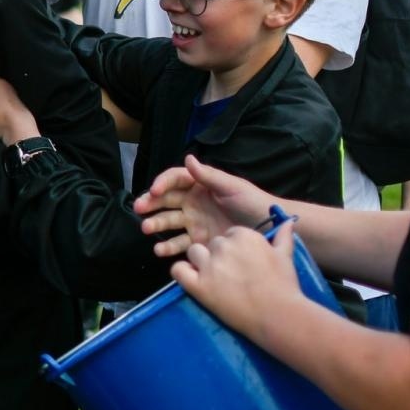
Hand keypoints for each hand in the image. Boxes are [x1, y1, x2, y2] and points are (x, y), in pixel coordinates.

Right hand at [134, 154, 268, 255]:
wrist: (271, 231)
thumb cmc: (252, 203)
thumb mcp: (232, 187)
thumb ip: (208, 176)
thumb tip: (187, 158)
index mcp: (200, 186)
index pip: (174, 180)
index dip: (162, 183)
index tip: (154, 191)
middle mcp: (193, 202)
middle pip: (165, 200)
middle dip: (150, 203)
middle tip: (139, 209)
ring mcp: (194, 222)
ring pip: (168, 221)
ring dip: (155, 223)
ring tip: (146, 229)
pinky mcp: (198, 241)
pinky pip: (178, 243)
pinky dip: (167, 247)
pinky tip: (159, 250)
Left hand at [171, 219, 304, 340]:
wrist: (278, 315)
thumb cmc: (284, 285)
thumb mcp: (286, 256)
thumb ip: (283, 236)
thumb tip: (288, 221)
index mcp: (244, 235)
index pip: (230, 234)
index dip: (235, 248)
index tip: (243, 262)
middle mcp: (223, 246)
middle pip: (213, 244)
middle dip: (220, 256)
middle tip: (232, 275)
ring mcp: (209, 266)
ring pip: (194, 252)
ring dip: (201, 262)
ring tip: (214, 278)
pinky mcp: (198, 286)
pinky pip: (178, 270)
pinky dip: (182, 272)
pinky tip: (193, 280)